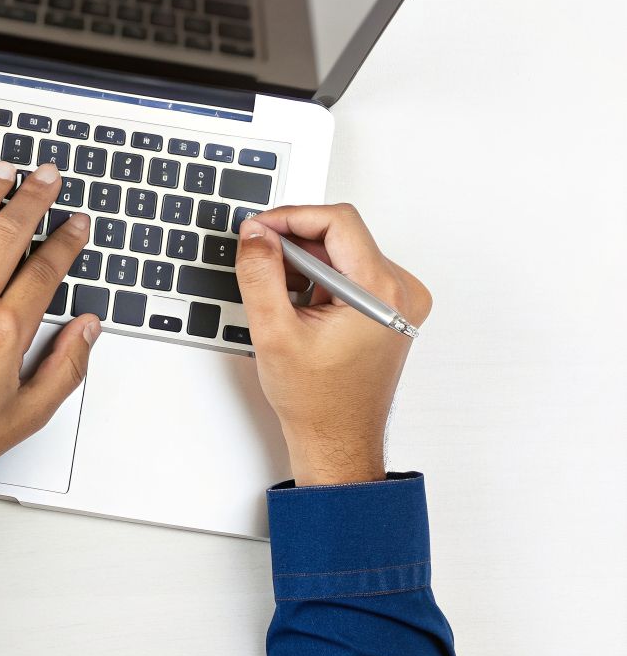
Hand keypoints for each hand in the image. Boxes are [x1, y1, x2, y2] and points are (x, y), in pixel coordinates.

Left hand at [0, 163, 100, 493]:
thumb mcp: (26, 416)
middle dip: (33, 198)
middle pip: (7, 234)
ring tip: (1, 170)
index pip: (45, 269)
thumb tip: (87, 328)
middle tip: (46, 177)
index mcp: (4, 332)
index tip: (76, 224)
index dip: (66, 240)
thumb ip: (64, 368)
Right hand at [235, 206, 433, 486]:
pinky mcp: (391, 307)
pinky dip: (319, 278)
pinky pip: (351, 270)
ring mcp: (400, 300)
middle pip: (341, 234)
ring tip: (281, 299)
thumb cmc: (317, 401)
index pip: (338, 222)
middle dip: (294, 244)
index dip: (291, 217)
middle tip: (260, 265)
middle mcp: (401, 292)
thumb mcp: (273, 332)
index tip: (259, 229)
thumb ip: (260, 274)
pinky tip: (300, 306)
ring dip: (305, 263)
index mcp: (381, 293)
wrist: (337, 438)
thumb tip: (255, 234)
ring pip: (344, 251)